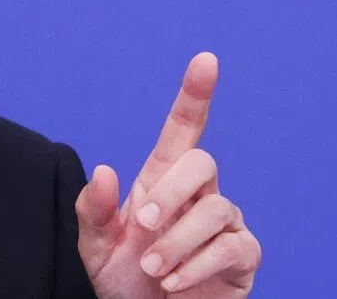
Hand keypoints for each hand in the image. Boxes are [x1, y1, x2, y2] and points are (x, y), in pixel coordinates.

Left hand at [75, 54, 260, 297]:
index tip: (206, 59)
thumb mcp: (94, 245)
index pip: (184, 127)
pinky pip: (233, 246)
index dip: (195, 93)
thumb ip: (94, 210)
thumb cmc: (122, 279)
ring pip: (216, 208)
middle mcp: (197, 193)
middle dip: (171, 191)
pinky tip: (173, 283)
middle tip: (144, 226)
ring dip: (179, 240)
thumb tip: (106, 169)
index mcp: (161, 178)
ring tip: (153, 270)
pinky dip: (198, 264)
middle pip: (200, 161)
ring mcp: (224, 223)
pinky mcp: (242, 257)